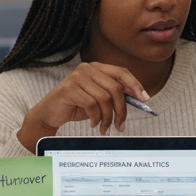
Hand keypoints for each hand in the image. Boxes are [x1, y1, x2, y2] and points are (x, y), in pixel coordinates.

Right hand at [17, 62, 147, 152]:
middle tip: (120, 125)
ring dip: (108, 117)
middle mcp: (87, 69)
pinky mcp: (69, 89)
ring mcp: (77, 77)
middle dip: (121, 110)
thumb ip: (114, 95)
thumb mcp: (98, 99)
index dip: (135, 85)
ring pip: (105, 98)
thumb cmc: (75, 105)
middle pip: (116, 87)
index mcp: (96, 67)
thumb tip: (138, 98)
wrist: (50, 113)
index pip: (121, 72)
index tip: (145, 98)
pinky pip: (91, 105)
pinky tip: (93, 124)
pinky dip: (95, 118)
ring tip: (104, 127)